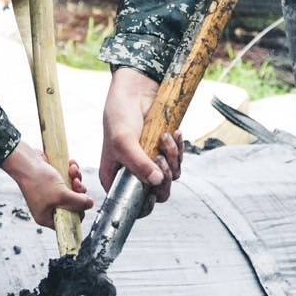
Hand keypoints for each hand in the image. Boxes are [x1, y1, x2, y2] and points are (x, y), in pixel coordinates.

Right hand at [3, 144, 93, 227]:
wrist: (27, 161)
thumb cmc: (39, 181)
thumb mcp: (62, 196)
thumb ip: (78, 202)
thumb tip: (90, 204)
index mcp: (46, 216)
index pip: (68, 221)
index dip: (78, 212)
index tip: (83, 202)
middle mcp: (48, 206)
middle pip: (73, 204)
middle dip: (78, 192)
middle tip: (77, 184)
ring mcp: (51, 192)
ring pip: (72, 189)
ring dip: (76, 178)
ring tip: (73, 171)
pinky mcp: (53, 180)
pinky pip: (68, 178)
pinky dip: (72, 171)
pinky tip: (71, 165)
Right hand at [99, 67, 182, 204]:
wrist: (136, 92)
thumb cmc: (120, 116)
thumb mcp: (124, 141)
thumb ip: (138, 163)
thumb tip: (157, 181)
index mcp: (115, 179)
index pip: (133, 204)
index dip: (147, 200)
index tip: (154, 185)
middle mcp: (133, 175)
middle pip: (157, 193)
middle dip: (164, 176)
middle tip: (159, 158)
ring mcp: (150, 164)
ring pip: (171, 176)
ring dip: (172, 157)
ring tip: (164, 138)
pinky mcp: (163, 152)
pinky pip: (179, 160)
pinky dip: (179, 148)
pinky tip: (173, 133)